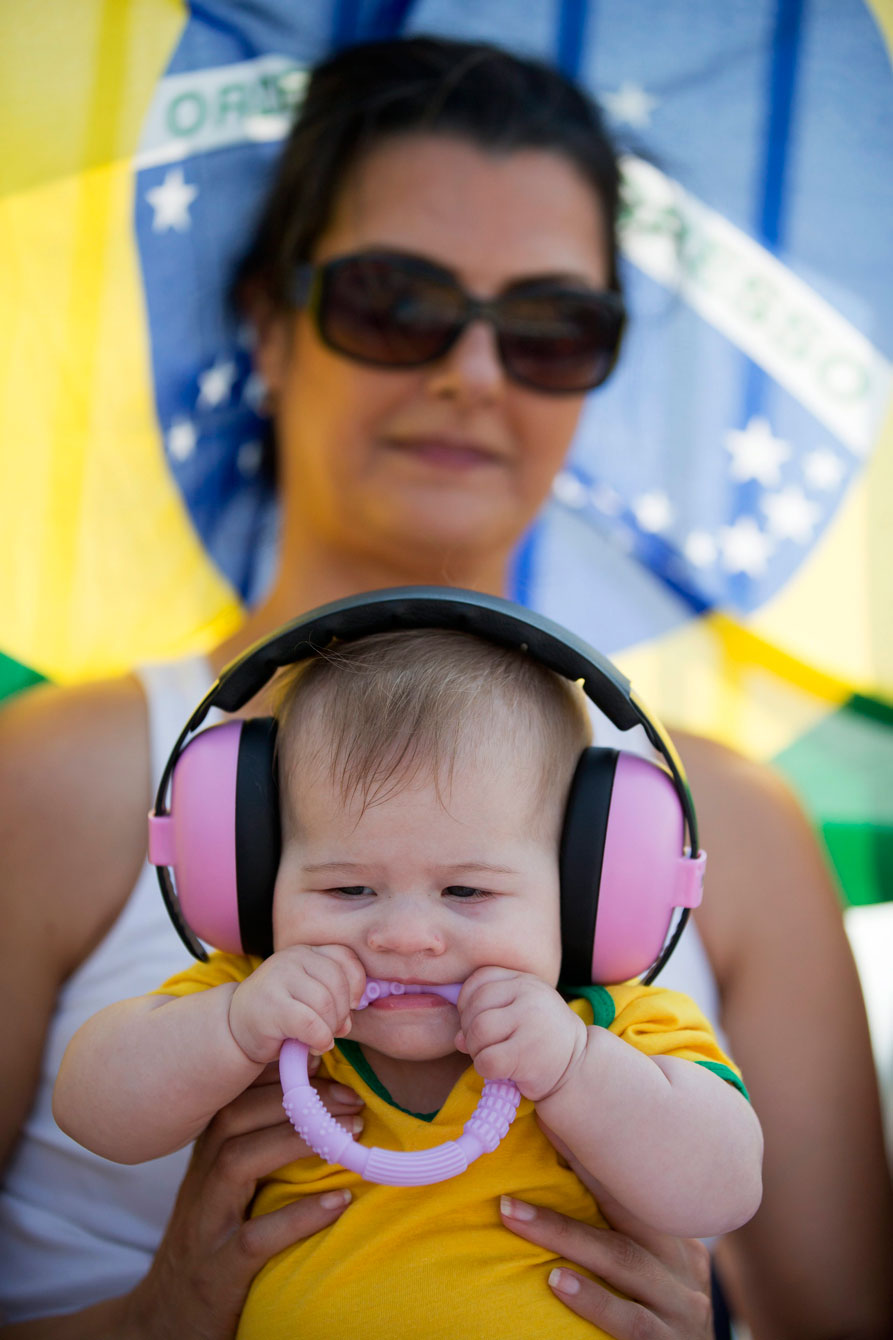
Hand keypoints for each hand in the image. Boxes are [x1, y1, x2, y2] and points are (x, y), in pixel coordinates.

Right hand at [120, 1061, 363, 1338]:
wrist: (166, 1319)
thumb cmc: (213, 1241)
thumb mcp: (226, 1189)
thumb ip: (258, 1147)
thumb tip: (320, 1101)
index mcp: (206, 1156)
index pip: (233, 1096)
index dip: (277, 1072)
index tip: (323, 1058)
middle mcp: (200, 1182)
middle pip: (235, 1119)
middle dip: (295, 1098)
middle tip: (351, 1098)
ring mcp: (206, 1227)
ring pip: (238, 1164)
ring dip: (296, 1140)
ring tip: (350, 1134)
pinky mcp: (218, 1272)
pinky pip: (256, 1238)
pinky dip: (299, 1217)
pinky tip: (339, 1202)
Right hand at [228, 944, 365, 1063]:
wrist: (235, 1028)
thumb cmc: (281, 1014)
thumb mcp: (310, 996)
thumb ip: (334, 996)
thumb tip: (351, 1017)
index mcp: (306, 952)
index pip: (345, 957)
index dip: (356, 984)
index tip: (352, 1006)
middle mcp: (292, 958)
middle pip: (338, 982)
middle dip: (342, 1013)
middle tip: (333, 1030)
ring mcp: (279, 977)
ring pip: (326, 1003)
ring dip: (330, 1029)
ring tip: (321, 1038)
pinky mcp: (271, 1004)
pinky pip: (311, 1024)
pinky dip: (320, 1039)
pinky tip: (314, 1045)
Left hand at [456, 967, 586, 1099]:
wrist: (578, 1067)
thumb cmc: (540, 1039)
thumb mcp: (518, 1014)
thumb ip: (486, 1015)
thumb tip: (458, 1038)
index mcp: (524, 980)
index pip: (479, 980)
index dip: (467, 1002)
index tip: (476, 1021)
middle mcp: (529, 994)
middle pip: (475, 1007)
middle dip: (470, 1030)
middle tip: (483, 1045)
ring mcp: (530, 1021)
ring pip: (478, 1031)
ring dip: (476, 1050)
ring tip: (492, 1057)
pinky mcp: (528, 1053)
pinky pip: (487, 1060)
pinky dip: (485, 1069)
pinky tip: (500, 1070)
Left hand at [498, 1122, 712, 1338]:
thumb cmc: (664, 1323)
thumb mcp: (656, 1277)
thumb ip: (625, 1243)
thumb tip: (556, 1196)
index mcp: (677, 1241)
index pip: (628, 1190)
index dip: (586, 1157)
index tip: (546, 1122)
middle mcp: (685, 1265)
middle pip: (622, 1213)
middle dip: (570, 1179)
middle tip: (518, 1157)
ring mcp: (683, 1306)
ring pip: (621, 1259)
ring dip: (563, 1234)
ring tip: (514, 1216)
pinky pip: (630, 1320)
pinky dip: (592, 1300)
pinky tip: (556, 1282)